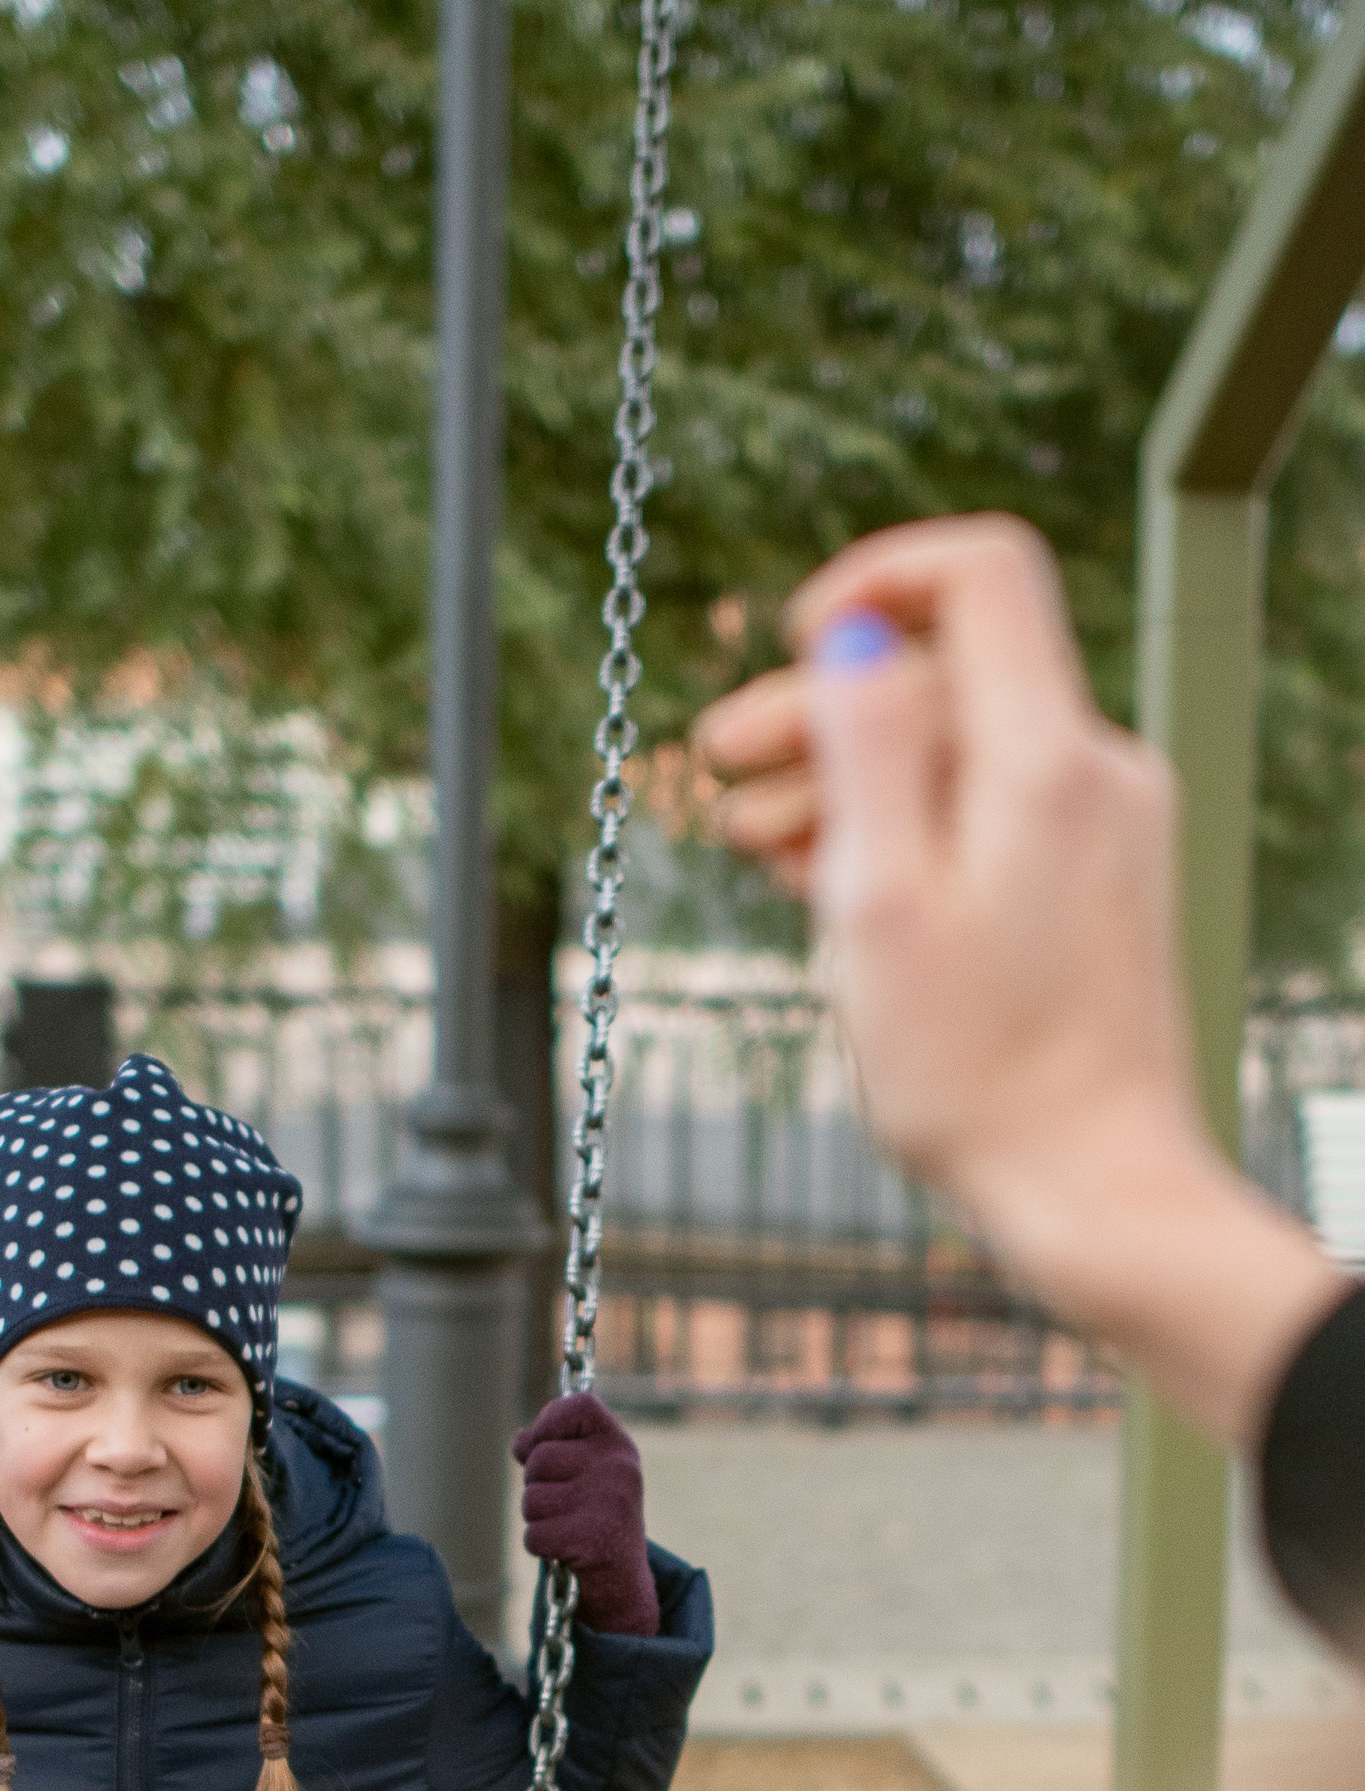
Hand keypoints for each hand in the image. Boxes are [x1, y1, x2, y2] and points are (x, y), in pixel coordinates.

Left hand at [512, 1394, 657, 1637]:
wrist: (622, 1580)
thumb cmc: (593, 1518)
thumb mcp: (581, 1474)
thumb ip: (551, 1449)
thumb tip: (520, 1441)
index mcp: (617, 1445)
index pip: (575, 1405)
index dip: (548, 1423)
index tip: (548, 1445)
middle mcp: (618, 1468)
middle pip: (539, 1459)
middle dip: (538, 1486)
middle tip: (567, 1506)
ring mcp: (608, 1503)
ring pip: (531, 1499)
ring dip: (538, 1519)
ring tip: (568, 1527)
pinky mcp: (593, 1539)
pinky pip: (534, 1535)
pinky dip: (541, 1546)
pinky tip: (567, 1550)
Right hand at [697, 513, 1337, 1450]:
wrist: (1094, 1189)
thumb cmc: (979, 1073)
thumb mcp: (881, 902)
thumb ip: (866, 746)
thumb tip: (851, 630)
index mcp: (1046, 758)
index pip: (982, 573)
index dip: (875, 576)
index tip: (790, 635)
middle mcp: (1091, 774)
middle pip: (949, 673)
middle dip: (823, 706)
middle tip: (718, 763)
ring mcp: (1099, 832)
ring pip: (957, 754)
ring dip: (848, 779)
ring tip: (754, 839)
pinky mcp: (1091, 889)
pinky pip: (984, 816)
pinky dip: (902, 828)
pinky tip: (828, 877)